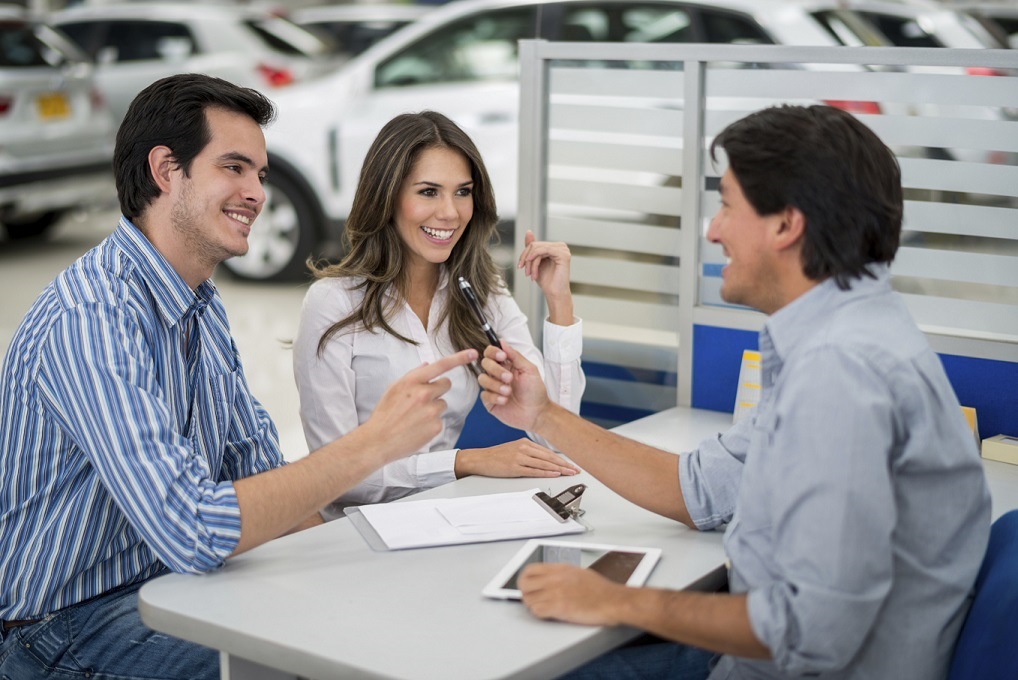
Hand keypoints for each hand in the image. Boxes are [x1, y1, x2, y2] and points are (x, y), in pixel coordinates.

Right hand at [362, 349, 476, 461]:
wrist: (378, 440)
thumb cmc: (384, 414)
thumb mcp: (394, 389)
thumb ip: (413, 376)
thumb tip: (427, 365)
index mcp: (412, 381)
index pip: (441, 365)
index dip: (459, 358)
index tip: (473, 353)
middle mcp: (424, 393)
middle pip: (446, 384)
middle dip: (438, 390)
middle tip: (421, 400)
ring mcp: (431, 410)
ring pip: (443, 403)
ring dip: (433, 408)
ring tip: (415, 417)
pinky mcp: (436, 426)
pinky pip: (440, 419)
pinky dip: (431, 423)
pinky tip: (417, 427)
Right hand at [455, 438, 580, 478]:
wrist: (480, 459)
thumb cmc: (496, 456)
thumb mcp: (514, 448)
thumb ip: (529, 452)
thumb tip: (544, 460)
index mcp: (524, 442)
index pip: (548, 452)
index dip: (561, 459)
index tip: (571, 463)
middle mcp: (523, 448)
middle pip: (549, 457)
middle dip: (564, 464)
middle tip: (576, 469)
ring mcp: (519, 457)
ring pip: (544, 463)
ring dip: (559, 469)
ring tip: (569, 473)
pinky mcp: (514, 467)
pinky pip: (534, 471)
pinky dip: (546, 472)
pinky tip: (554, 474)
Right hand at [477, 342, 549, 431]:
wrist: (537, 413)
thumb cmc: (535, 391)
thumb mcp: (529, 370)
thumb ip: (515, 356)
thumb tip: (502, 342)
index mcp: (506, 365)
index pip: (491, 353)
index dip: (493, 352)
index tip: (502, 357)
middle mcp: (497, 374)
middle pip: (484, 363)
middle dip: (496, 370)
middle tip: (509, 378)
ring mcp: (492, 388)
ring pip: (482, 379)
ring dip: (496, 385)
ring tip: (508, 392)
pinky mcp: (490, 401)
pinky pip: (484, 395)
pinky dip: (495, 397)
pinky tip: (505, 400)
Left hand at [518, 230, 573, 324]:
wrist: (554, 293)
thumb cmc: (546, 280)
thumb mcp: (534, 262)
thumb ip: (532, 248)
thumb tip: (528, 231)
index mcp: (554, 247)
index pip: (534, 244)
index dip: (524, 254)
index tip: (520, 266)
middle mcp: (560, 246)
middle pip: (535, 245)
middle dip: (526, 259)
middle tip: (525, 272)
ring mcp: (563, 249)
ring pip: (538, 248)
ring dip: (531, 263)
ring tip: (530, 275)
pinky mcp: (564, 254)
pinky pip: (544, 250)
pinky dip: (535, 258)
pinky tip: (532, 268)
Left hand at [519, 563, 628, 625]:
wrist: (613, 601)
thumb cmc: (601, 590)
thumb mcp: (579, 573)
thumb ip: (562, 574)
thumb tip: (551, 579)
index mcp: (561, 569)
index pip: (530, 569)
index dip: (525, 579)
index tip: (526, 585)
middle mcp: (556, 579)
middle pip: (524, 584)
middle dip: (525, 593)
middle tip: (531, 598)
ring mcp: (556, 592)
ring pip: (528, 599)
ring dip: (532, 605)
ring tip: (541, 607)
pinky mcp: (559, 608)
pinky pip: (537, 611)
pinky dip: (539, 614)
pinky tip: (547, 614)